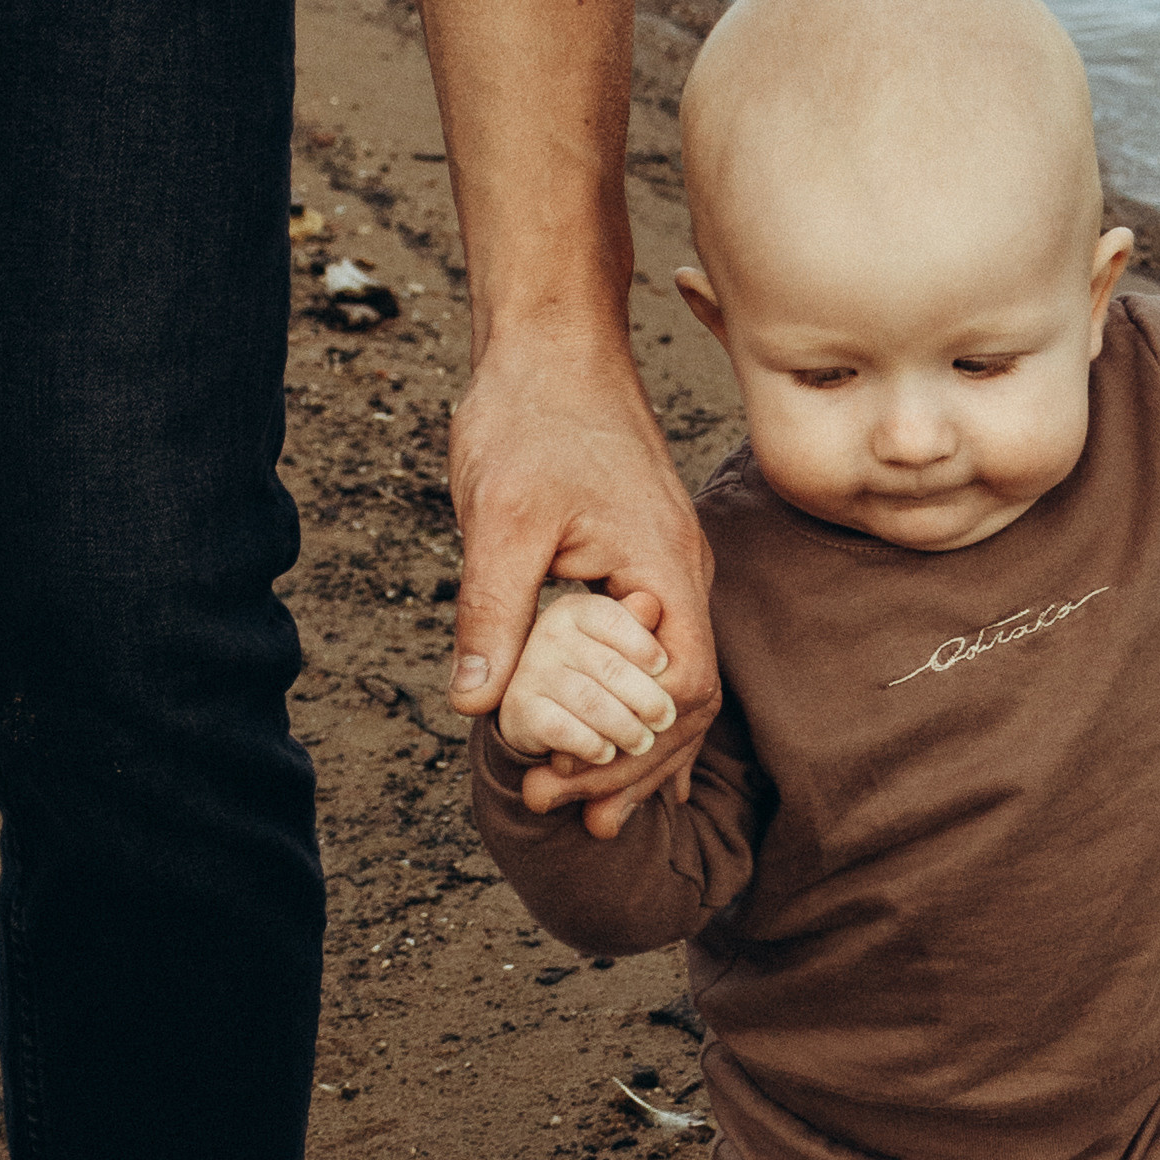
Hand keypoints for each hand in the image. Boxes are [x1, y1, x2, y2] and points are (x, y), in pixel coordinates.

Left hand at [447, 319, 716, 822]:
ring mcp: (667, 574)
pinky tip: (615, 751)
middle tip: (565, 813)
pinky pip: (656, 658)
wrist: (554, 346)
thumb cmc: (531, 418)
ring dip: (634, 750)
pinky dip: (635, 711)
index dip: (630, 752)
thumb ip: (494, 612)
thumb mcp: (500, 518)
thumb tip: (476, 703)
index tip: (567, 785)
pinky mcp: (643, 567)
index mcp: (663, 571)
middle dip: (630, 769)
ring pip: (672, 687)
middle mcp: (680, 579)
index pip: (680, 691)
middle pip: (683, 705)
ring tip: (591, 810)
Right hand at [499, 588, 675, 762]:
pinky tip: (608, 752)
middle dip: (646, 699)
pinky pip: (564, 730)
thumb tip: (652, 604)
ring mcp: (531, 671)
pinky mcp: (520, 708)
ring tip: (643, 742)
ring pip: (591, 703)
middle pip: (610, 668)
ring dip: (625, 728)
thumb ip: (637, 625)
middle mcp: (548, 634)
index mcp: (575, 610)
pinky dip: (593, 746)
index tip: (665, 669)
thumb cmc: (592, 672)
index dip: (645, 647)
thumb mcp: (616, 643)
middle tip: (664, 720)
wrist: (536, 709)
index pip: (615, 620)